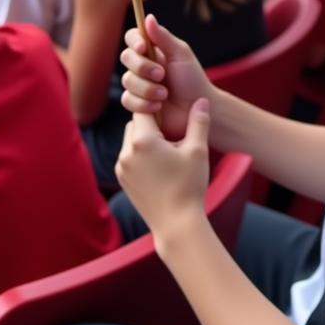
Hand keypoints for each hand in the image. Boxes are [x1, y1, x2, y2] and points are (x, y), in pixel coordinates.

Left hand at [116, 99, 211, 239]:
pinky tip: (160, 165)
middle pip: (136, 124)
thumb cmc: (189, 186)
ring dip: (145, 140)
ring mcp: (122, 167)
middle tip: (172, 130)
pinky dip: (141, 155)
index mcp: (143, 140)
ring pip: (131, 140)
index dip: (158, 107)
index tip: (171, 109)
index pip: (145, 110)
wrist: (177, 224)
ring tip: (167, 150)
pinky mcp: (123, 180)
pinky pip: (128, 157)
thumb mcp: (198, 150)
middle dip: (152, 124)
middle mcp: (126, 152)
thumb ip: (198, 122)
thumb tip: (202, 99)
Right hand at [119, 15, 211, 138]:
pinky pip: (127, 100)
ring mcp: (138, 84)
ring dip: (147, 88)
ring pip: (127, 80)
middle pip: (126, 58)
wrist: (195, 110)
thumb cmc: (192, 80)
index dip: (134, 41)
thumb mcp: (181, 55)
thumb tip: (148, 17)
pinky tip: (158, 106)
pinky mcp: (136, 103)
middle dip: (143, 67)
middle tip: (162, 75)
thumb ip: (163, 37)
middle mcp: (142, 65)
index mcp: (153, 50)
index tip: (143, 47)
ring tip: (164, 95)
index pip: (132, 37)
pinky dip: (143, 103)